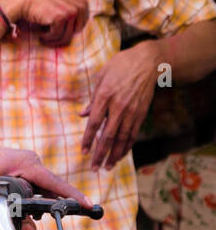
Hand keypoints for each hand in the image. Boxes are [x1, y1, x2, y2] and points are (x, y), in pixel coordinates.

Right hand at [0, 0, 88, 47]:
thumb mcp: (60, 4)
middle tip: (48, 34)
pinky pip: (56, 35)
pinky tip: (40, 32)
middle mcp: (80, 6)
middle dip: (61, 36)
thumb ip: (71, 12)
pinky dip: (46, 37)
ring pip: (66, 36)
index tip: (55, 28)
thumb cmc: (40, 3)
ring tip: (43, 34)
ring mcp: (72, 11)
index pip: (81, 27)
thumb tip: (76, 30)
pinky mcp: (62, 17)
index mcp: (83, 3)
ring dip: (52, 39)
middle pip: (76, 33)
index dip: (67, 31)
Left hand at [0, 139, 93, 229]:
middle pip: (49, 189)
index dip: (74, 197)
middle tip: (44, 220)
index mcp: (29, 164)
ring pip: (40, 188)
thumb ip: (15, 215)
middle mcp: (31, 161)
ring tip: (21, 213)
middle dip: (49, 206)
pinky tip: (17, 204)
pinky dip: (29, 196)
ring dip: (35, 202)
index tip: (89, 205)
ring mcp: (26, 163)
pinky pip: (31, 184)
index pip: (57, 184)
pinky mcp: (20, 167)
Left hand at [79, 40, 160, 168]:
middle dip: (100, 154)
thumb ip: (92, 99)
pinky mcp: (142, 113)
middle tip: (94, 168)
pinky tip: (121, 155)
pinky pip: (133, 133)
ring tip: (107, 167)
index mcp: (105, 96)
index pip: (94, 123)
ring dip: (114, 155)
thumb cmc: (120, 66)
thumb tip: (82, 115)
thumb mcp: (101, 77)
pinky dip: (126, 146)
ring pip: (123, 138)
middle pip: (108, 136)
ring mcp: (132, 111)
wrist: (148, 62)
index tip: (83, 152)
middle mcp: (119, 106)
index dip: (88, 139)